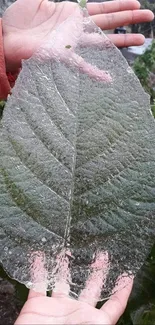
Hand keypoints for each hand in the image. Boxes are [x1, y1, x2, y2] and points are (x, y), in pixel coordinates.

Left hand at [2, 0, 153, 72]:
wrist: (7, 38)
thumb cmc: (19, 19)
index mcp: (71, 13)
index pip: (101, 7)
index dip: (119, 4)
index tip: (137, 2)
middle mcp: (75, 28)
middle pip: (108, 22)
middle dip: (129, 19)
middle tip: (150, 18)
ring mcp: (72, 42)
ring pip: (102, 41)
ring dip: (122, 42)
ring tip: (142, 41)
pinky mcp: (63, 56)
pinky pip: (82, 66)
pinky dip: (95, 73)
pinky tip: (109, 79)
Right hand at [15, 252, 132, 324]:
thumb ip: (103, 320)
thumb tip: (117, 307)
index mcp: (93, 319)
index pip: (113, 304)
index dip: (121, 290)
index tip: (128, 274)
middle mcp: (76, 311)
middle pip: (90, 287)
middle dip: (96, 271)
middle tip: (102, 254)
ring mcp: (56, 308)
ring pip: (62, 281)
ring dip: (65, 266)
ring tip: (71, 249)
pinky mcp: (36, 306)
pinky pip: (37, 284)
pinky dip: (37, 269)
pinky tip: (40, 255)